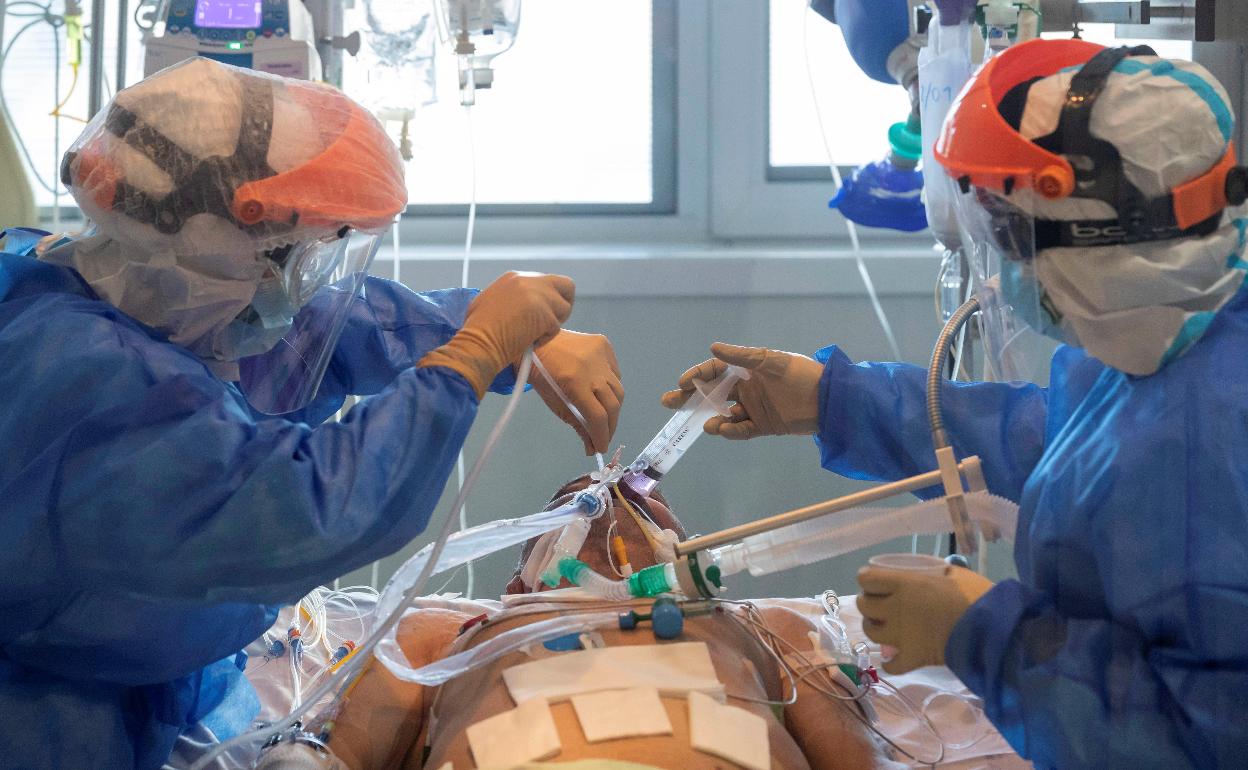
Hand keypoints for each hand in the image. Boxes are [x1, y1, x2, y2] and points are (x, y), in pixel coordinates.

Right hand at [418, 272, 573, 397]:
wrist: (478, 342)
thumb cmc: (478, 329)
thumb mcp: (490, 301)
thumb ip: (511, 297)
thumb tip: (522, 306)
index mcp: (515, 277)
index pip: (546, 282)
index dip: (546, 300)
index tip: (538, 314)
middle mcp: (528, 281)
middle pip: (565, 285)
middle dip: (562, 304)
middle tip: (551, 321)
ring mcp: (538, 296)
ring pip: (564, 308)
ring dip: (552, 324)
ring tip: (533, 334)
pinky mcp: (545, 314)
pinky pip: (556, 328)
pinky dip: (545, 338)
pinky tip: (529, 341)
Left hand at [531, 330, 623, 454]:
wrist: (535, 338)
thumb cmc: (539, 373)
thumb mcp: (553, 401)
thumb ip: (576, 422)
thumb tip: (592, 446)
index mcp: (574, 382)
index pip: (597, 416)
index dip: (602, 435)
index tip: (602, 448)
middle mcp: (592, 367)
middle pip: (613, 404)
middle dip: (611, 425)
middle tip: (604, 436)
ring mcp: (601, 353)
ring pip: (618, 389)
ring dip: (612, 406)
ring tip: (604, 416)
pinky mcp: (604, 344)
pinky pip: (615, 372)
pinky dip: (610, 385)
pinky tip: (600, 389)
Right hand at [660, 343, 822, 438]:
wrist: (829, 400)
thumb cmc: (801, 373)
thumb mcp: (772, 361)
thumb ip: (743, 357)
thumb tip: (713, 348)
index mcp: (747, 369)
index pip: (715, 371)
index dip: (697, 375)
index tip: (682, 383)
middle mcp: (747, 388)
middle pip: (712, 393)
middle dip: (690, 398)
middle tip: (668, 402)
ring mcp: (754, 408)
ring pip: (724, 414)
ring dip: (713, 418)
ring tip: (707, 424)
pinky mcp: (763, 425)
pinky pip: (741, 429)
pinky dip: (731, 430)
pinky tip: (722, 429)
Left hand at [856, 564, 993, 673]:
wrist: (993, 630)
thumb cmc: (977, 596)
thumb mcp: (954, 573)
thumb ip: (935, 571)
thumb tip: (931, 572)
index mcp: (904, 584)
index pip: (866, 579)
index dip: (867, 579)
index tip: (874, 581)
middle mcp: (896, 608)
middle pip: (864, 605)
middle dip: (869, 602)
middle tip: (881, 603)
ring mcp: (901, 635)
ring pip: (870, 632)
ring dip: (875, 627)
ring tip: (886, 626)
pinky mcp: (912, 657)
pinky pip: (890, 664)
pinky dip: (890, 662)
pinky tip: (895, 656)